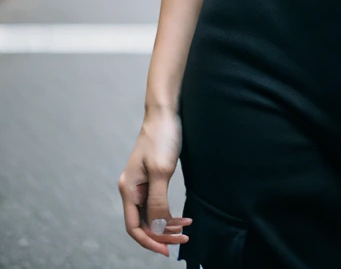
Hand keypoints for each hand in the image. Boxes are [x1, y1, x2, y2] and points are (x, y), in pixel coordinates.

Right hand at [118, 107, 192, 256]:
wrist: (165, 112)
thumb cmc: (162, 137)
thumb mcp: (162, 170)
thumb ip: (157, 201)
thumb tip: (157, 228)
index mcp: (129, 189)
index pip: (134, 226)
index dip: (150, 241)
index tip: (167, 251)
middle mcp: (132, 190)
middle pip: (144, 223)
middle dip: (162, 234)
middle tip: (184, 239)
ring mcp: (142, 184)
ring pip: (152, 215)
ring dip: (168, 225)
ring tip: (187, 227)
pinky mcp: (152, 179)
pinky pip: (157, 204)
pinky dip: (169, 213)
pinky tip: (183, 216)